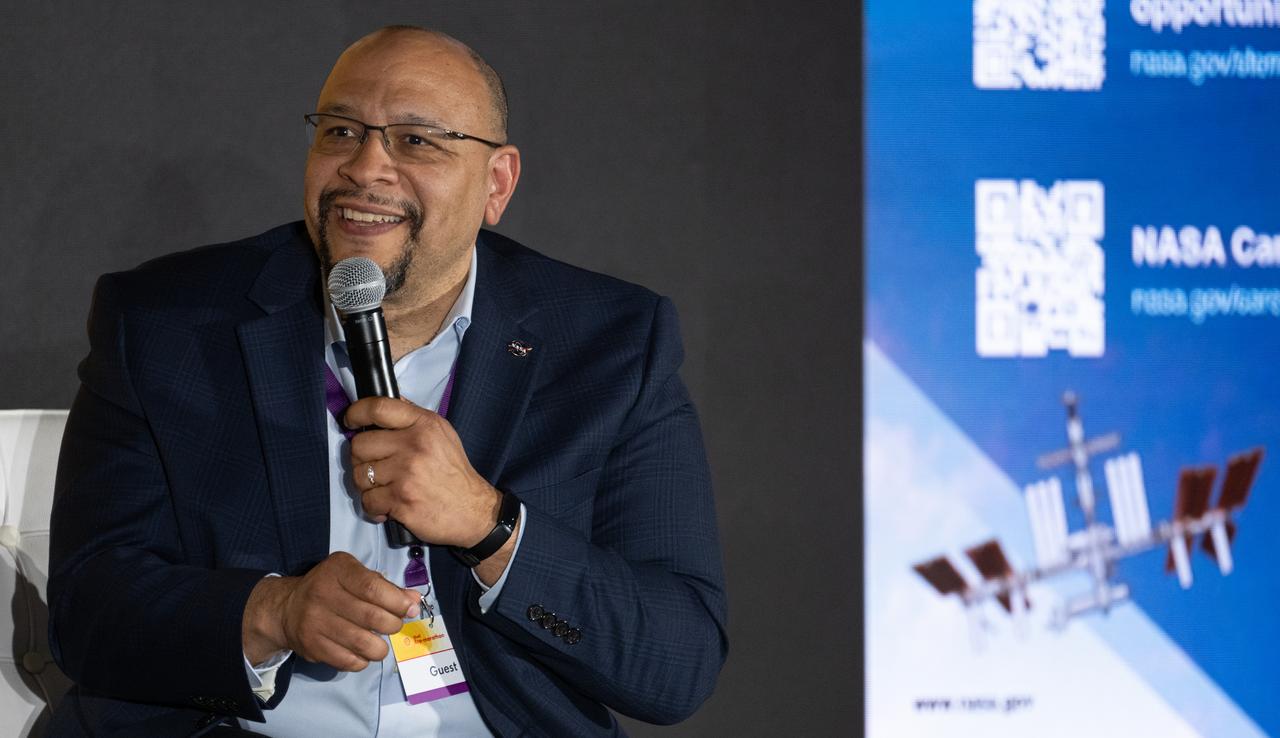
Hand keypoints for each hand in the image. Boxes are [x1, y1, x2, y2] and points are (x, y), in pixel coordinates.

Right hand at [242, 552, 419, 669]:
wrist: (287, 608)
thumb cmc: (331, 588)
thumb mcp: (356, 576)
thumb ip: (386, 587)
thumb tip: (414, 602)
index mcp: (337, 570)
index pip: (373, 588)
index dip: (398, 601)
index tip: (410, 610)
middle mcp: (322, 594)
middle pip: (371, 617)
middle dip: (393, 624)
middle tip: (394, 625)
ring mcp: (315, 622)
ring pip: (363, 643)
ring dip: (381, 647)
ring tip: (380, 643)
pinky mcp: (312, 647)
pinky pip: (349, 661)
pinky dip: (363, 660)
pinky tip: (362, 652)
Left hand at [344, 396, 500, 547]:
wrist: (473, 510)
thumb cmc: (454, 473)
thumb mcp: (443, 435)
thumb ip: (413, 418)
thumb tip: (386, 402)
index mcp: (424, 425)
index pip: (379, 408)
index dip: (356, 412)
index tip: (350, 420)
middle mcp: (414, 446)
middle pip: (360, 445)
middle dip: (361, 458)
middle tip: (374, 467)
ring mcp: (406, 474)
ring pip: (360, 475)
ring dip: (367, 485)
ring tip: (384, 488)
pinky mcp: (401, 500)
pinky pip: (367, 501)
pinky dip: (374, 507)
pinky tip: (388, 506)